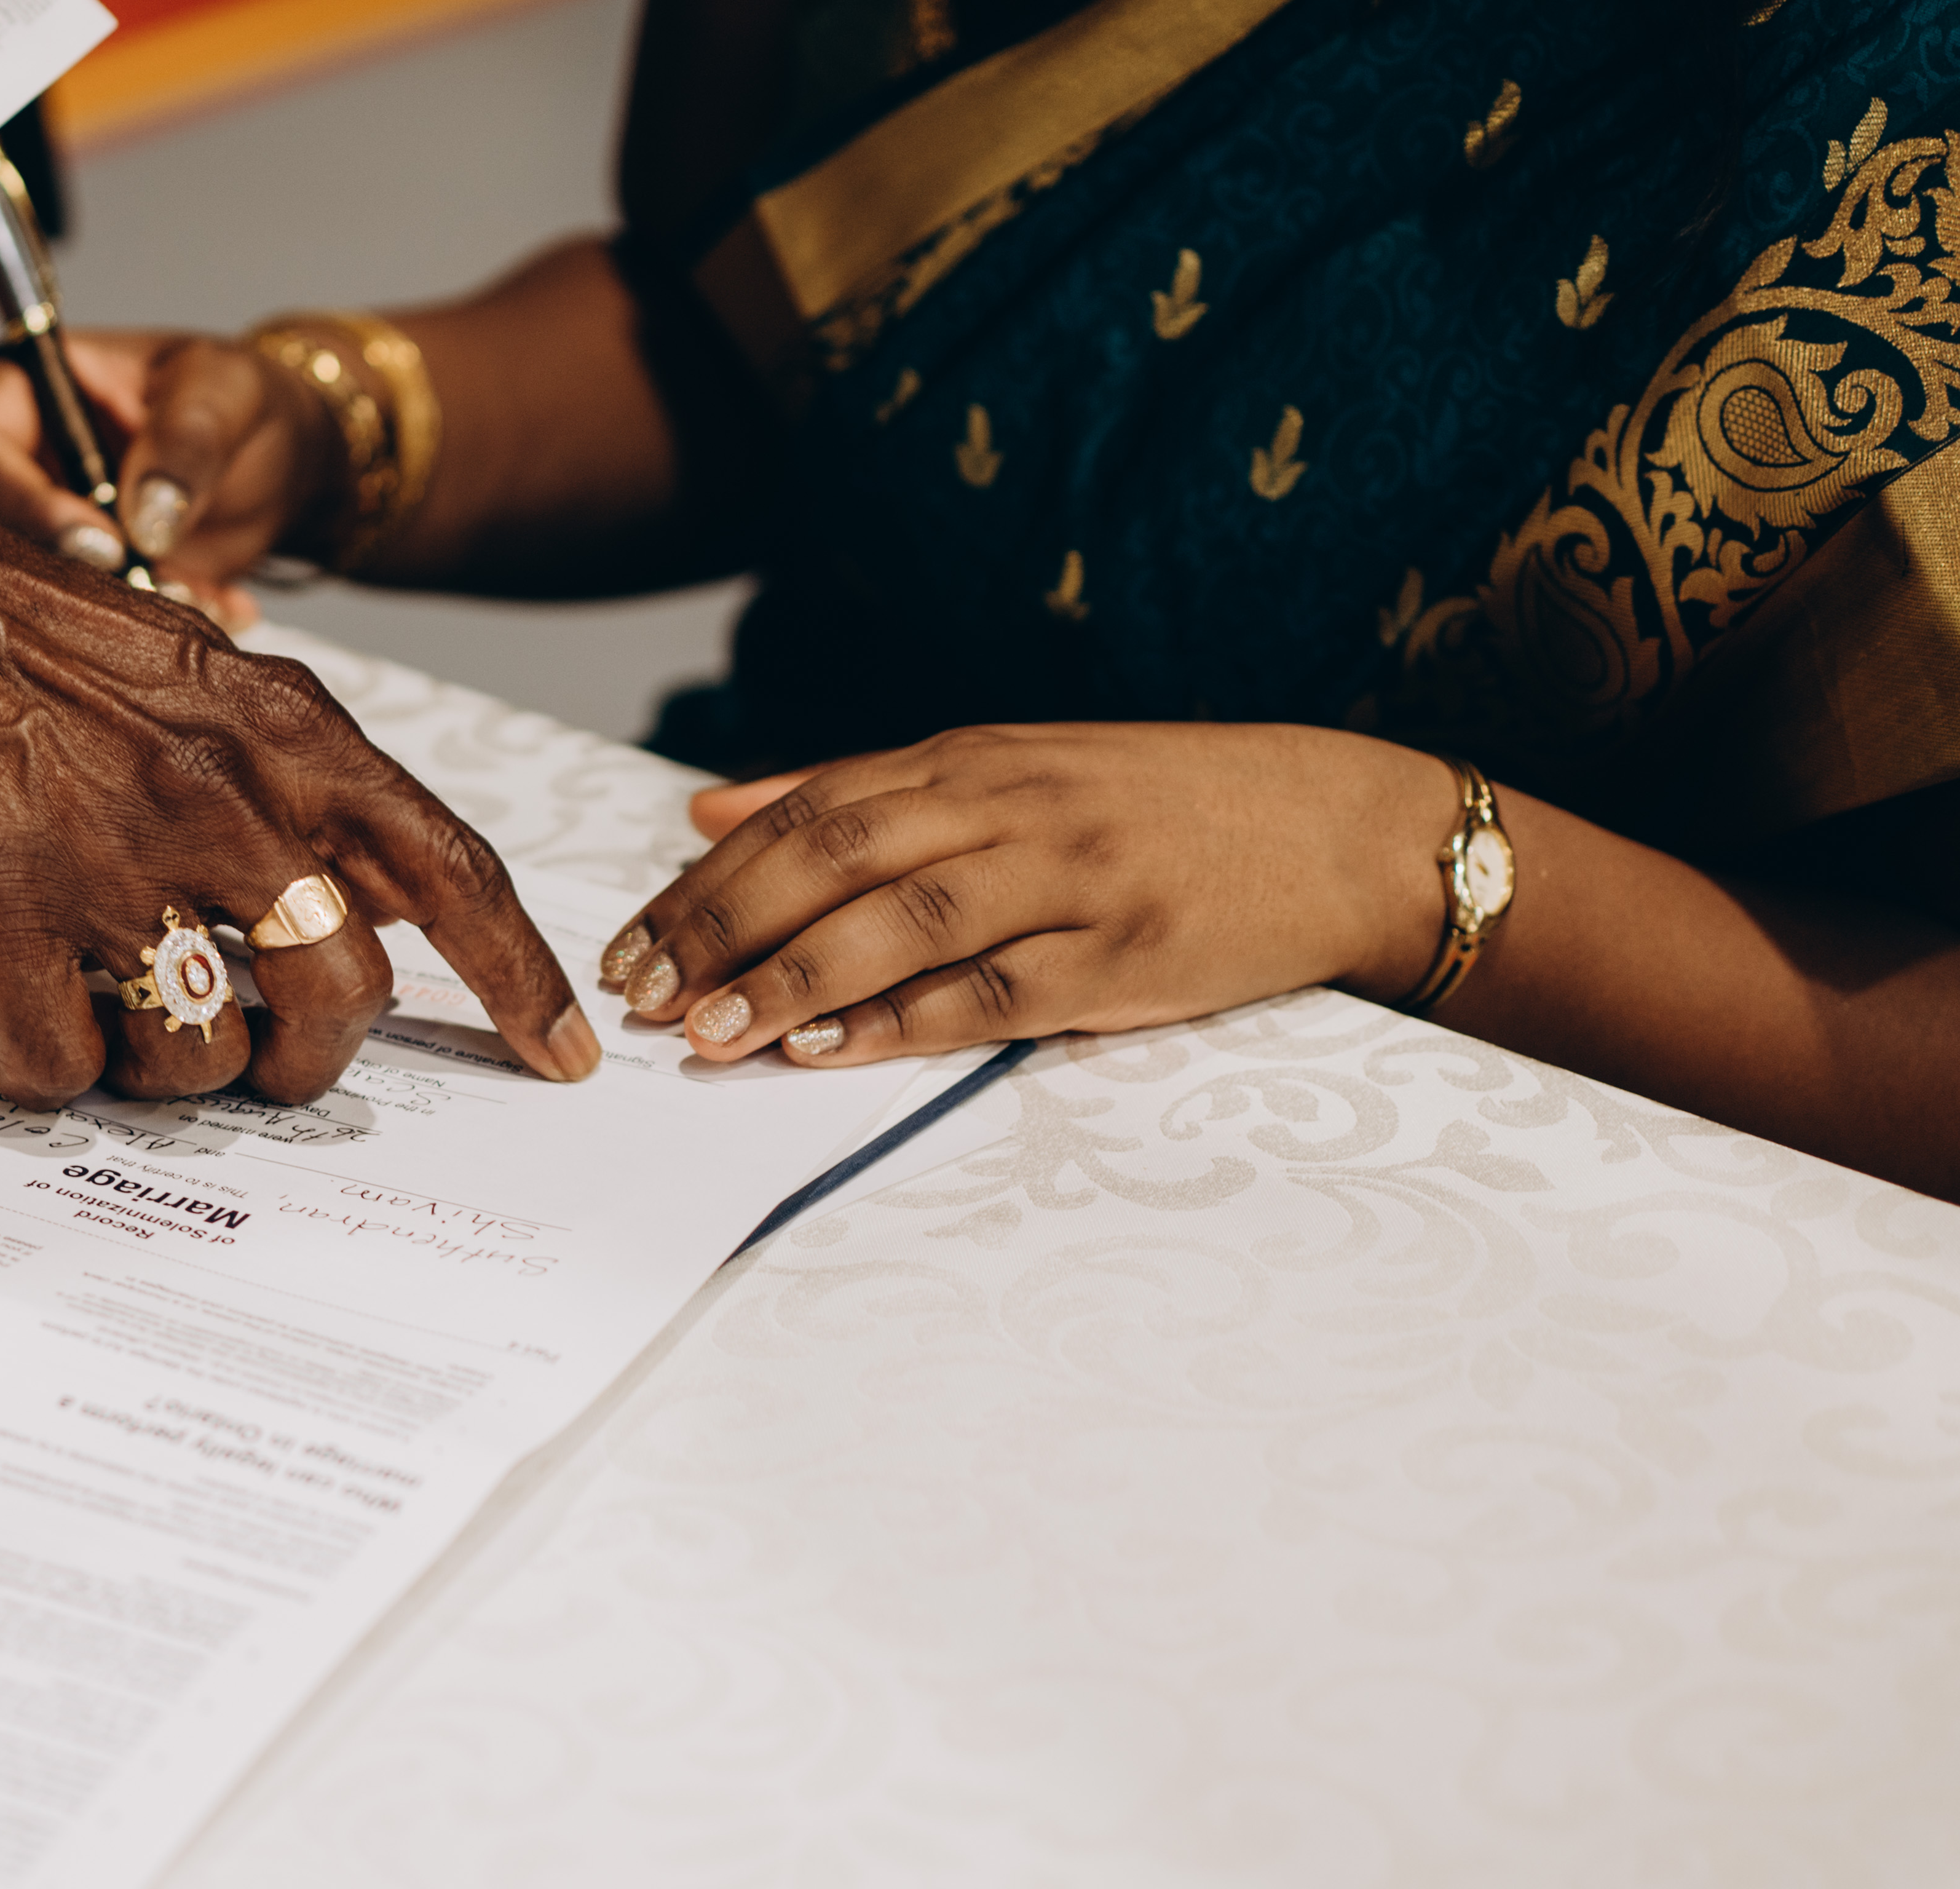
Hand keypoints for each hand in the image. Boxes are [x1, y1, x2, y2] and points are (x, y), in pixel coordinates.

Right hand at [0, 329, 336, 618]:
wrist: (275, 456)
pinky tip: (217, 605)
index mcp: (24, 389)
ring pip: (39, 590)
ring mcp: (47, 530)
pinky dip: (155, 628)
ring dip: (121, 611)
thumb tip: (144, 521)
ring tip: (201, 595)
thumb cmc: (231, 399)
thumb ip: (184, 443)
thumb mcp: (222, 392)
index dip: (24, 502)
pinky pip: (87, 622)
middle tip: (153, 587)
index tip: (101, 543)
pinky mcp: (82, 583)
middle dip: (75, 576)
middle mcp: (19, 465)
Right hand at [0, 505, 596, 1108]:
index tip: (561, 1052)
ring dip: (170, 1071)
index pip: (451, 870)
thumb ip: (301, 784)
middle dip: (312, 1061)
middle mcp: (219, 795)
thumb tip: (378, 902)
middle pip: (341, 994)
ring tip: (124, 1020)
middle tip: (273, 1063)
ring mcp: (110, 854)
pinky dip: (53, 1072)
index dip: (521, 978)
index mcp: (284, 733)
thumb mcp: (205, 680)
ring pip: (202, 1051)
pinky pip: (62, 1060)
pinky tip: (34, 1029)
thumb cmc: (33, 638)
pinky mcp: (1, 905)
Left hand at [602, 723, 1454, 1062]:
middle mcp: (1013, 807)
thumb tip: (708, 811)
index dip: (708, 880)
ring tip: (708, 1034)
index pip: (809, 813)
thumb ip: (855, 790)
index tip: (628, 941)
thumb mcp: (1004, 769)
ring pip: (903, 924)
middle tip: (640, 994)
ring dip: (794, 979)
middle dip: (725, 929)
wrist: (1340, 829)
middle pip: (837, 859)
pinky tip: (828, 1050)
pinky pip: (992, 995)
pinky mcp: (1121, 958)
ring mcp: (1070, 882)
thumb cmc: (1156, 806)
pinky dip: (903, 1022)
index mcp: (975, 758)